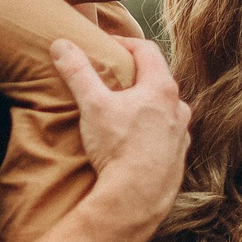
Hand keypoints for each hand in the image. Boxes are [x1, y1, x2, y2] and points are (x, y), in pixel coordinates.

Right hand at [51, 37, 186, 201]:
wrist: (136, 198)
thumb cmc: (118, 147)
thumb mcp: (93, 104)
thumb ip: (78, 72)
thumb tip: (61, 45)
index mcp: (161, 88)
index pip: (147, 50)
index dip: (125, 43)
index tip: (107, 45)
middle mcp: (178, 108)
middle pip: (158, 79)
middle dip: (136, 74)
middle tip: (114, 76)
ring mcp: (181, 135)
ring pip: (165, 109)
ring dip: (147, 104)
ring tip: (124, 109)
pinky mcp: (178, 158)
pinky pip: (166, 136)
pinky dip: (152, 131)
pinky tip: (135, 140)